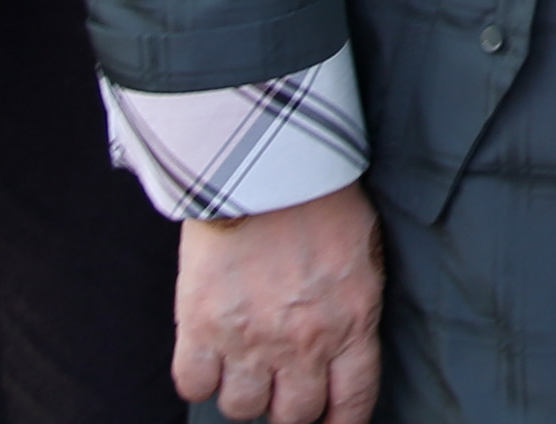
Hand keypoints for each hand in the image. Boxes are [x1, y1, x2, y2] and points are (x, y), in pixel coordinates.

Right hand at [173, 182, 384, 423]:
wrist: (266, 158)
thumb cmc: (321, 193)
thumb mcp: (362, 250)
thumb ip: (352, 304)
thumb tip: (344, 336)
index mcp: (352, 322)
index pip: (353, 403)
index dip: (340, 422)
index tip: (330, 421)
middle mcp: (303, 343)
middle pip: (293, 416)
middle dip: (289, 406)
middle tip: (280, 383)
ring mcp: (249, 339)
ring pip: (241, 409)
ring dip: (243, 392)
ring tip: (243, 363)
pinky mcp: (201, 324)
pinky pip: (193, 384)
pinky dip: (198, 377)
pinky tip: (208, 355)